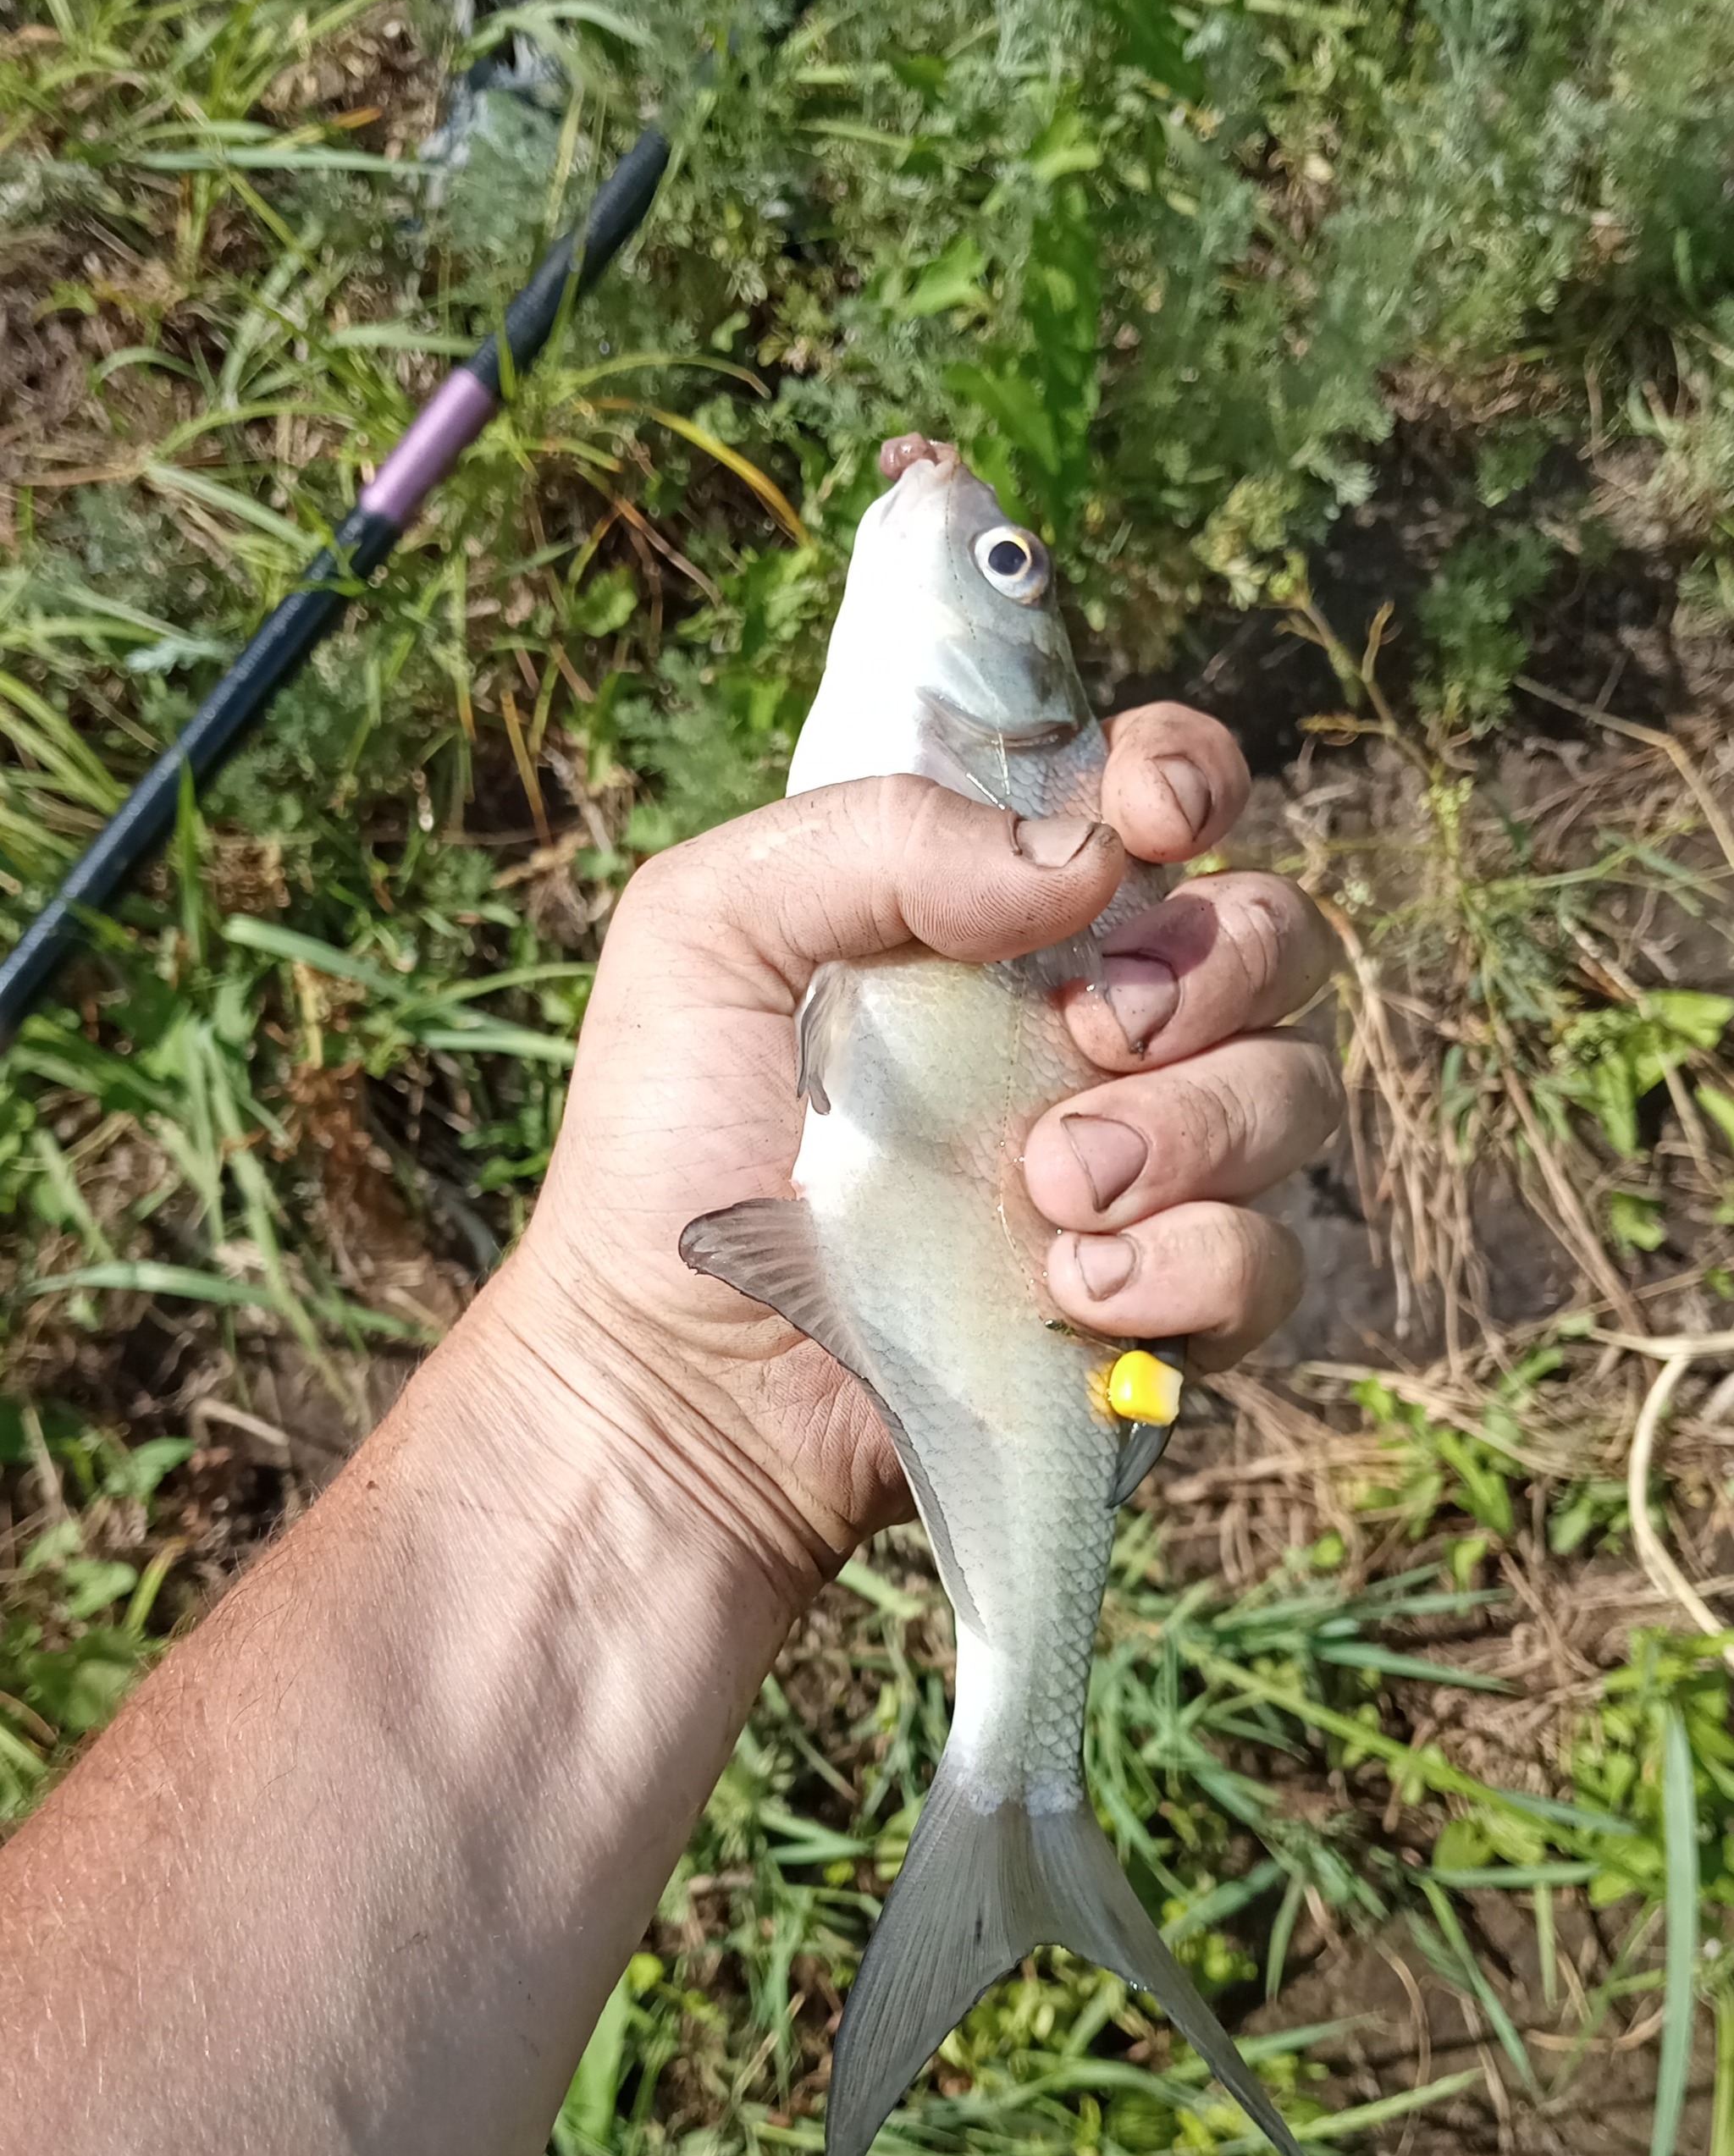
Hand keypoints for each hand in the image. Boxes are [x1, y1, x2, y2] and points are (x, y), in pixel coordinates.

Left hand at [498, 704, 1338, 1588]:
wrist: (673, 1376)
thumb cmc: (673, 1142)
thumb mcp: (710, 931)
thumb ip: (878, 837)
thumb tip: (1087, 856)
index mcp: (1007, 914)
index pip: (1164, 796)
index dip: (1190, 778)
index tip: (1156, 819)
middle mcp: (1101, 1026)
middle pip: (1276, 937)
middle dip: (1215, 968)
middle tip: (1089, 1033)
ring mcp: (1148, 1170)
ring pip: (1290, 1094)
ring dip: (1189, 1128)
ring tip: (1047, 1188)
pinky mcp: (1166, 1309)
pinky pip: (1267, 1261)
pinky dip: (1189, 1266)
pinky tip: (1070, 1289)